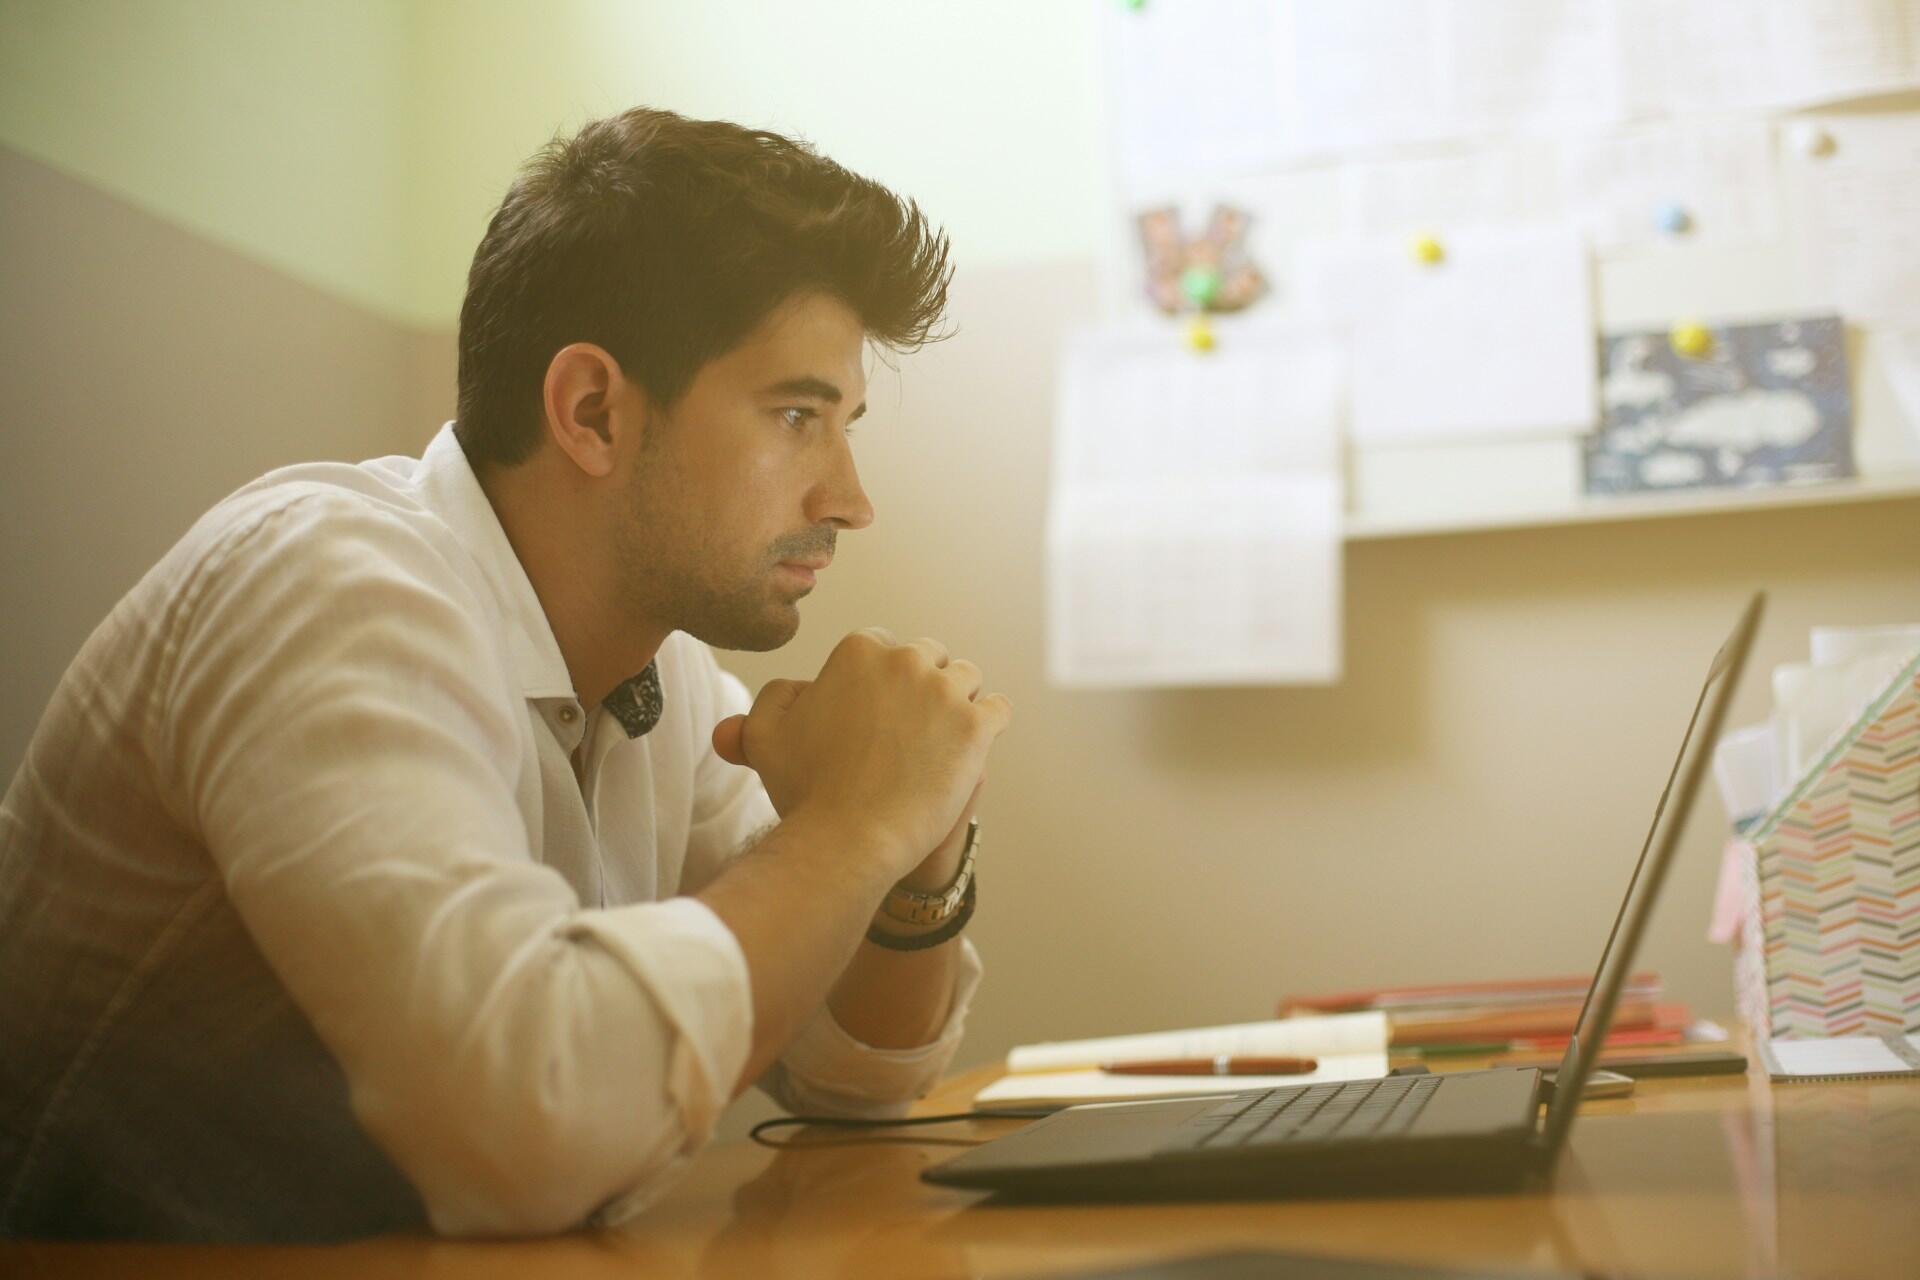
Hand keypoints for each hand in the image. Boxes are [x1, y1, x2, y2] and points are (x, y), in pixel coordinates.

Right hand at [711, 630, 1010, 878]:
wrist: (848, 838)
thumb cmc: (804, 790)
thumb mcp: (766, 735)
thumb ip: (773, 700)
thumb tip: (796, 690)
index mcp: (858, 651)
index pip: (881, 647)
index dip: (879, 680)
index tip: (877, 712)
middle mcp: (905, 660)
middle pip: (928, 656)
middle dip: (922, 684)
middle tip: (912, 726)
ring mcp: (945, 691)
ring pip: (967, 678)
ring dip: (959, 700)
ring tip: (943, 737)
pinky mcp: (976, 725)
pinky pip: (998, 709)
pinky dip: (989, 724)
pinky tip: (973, 746)